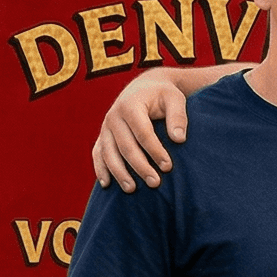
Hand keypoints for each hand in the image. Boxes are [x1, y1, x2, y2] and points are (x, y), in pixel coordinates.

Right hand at [92, 70, 198, 189]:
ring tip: (132, 189)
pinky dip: (100, 169)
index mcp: (130, 105)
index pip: (143, 133)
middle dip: (140, 166)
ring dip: (119, 172)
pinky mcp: (102, 136)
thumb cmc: (163, 95)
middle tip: (155, 183)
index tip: (168, 167)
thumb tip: (179, 139)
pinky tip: (107, 185)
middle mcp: (113, 117)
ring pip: (109, 153)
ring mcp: (105, 128)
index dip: (155, 151)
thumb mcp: (175, 98)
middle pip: (126, 146)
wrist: (143, 87)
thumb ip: (178, 116)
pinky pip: (98, 154)